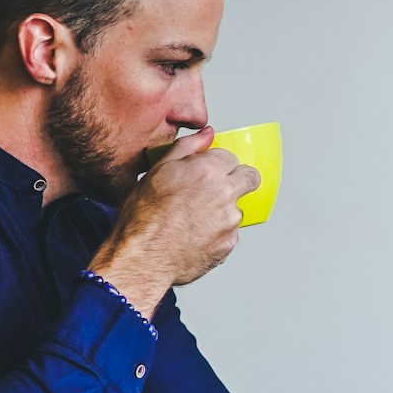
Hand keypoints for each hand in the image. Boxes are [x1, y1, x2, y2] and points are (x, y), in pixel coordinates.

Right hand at [86, 127, 260, 313]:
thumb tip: (207, 134)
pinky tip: (194, 236)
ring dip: (223, 210)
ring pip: (237, 208)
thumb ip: (187, 148)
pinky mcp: (229, 244)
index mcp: (208, 170)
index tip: (210, 172)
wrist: (143, 258)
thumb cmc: (143, 217)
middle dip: (238, 180)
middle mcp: (225, 194)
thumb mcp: (157, 171)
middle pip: (250, 178)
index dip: (219, 164)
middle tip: (218, 190)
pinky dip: (217, 233)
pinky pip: (229, 233)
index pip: (232, 157)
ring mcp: (230, 221)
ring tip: (193, 219)